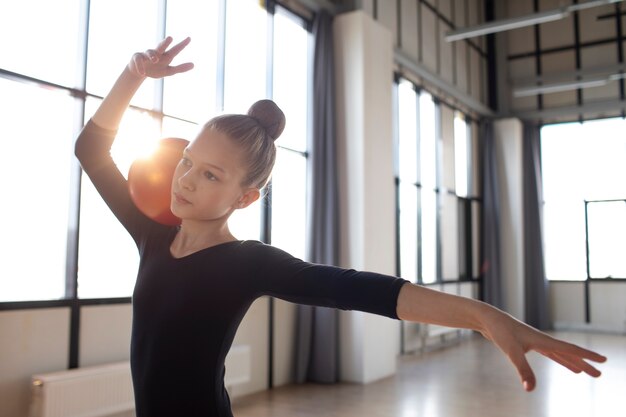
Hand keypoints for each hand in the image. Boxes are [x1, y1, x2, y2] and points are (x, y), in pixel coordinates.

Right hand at [128, 36, 193, 78]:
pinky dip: (141, 67)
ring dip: (152, 56)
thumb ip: (180, 68)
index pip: (175, 50)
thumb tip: (193, 64)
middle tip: (170, 38)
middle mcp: (157, 53)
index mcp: (165, 56)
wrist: (140, 72)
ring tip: (155, 60)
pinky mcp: (136, 58)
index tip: (189, 38)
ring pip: (149, 53)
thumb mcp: (169, 71)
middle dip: (165, 43)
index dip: (182, 45)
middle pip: (161, 47)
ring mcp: (146, 55)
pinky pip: (139, 62)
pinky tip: (143, 74)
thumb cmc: (156, 69)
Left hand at [480, 311, 606, 390]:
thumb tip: (531, 389)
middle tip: (599, 373)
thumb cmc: (500, 331)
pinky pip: (548, 353)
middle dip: (584, 363)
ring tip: (583, 371)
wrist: (487, 319)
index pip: (570, 350)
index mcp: (543, 341)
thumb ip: (523, 370)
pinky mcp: (526, 344)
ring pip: (559, 354)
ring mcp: (535, 342)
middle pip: (567, 354)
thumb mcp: (512, 352)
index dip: (587, 356)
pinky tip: (561, 361)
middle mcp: (542, 340)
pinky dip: (558, 359)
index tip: (603, 360)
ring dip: (571, 362)